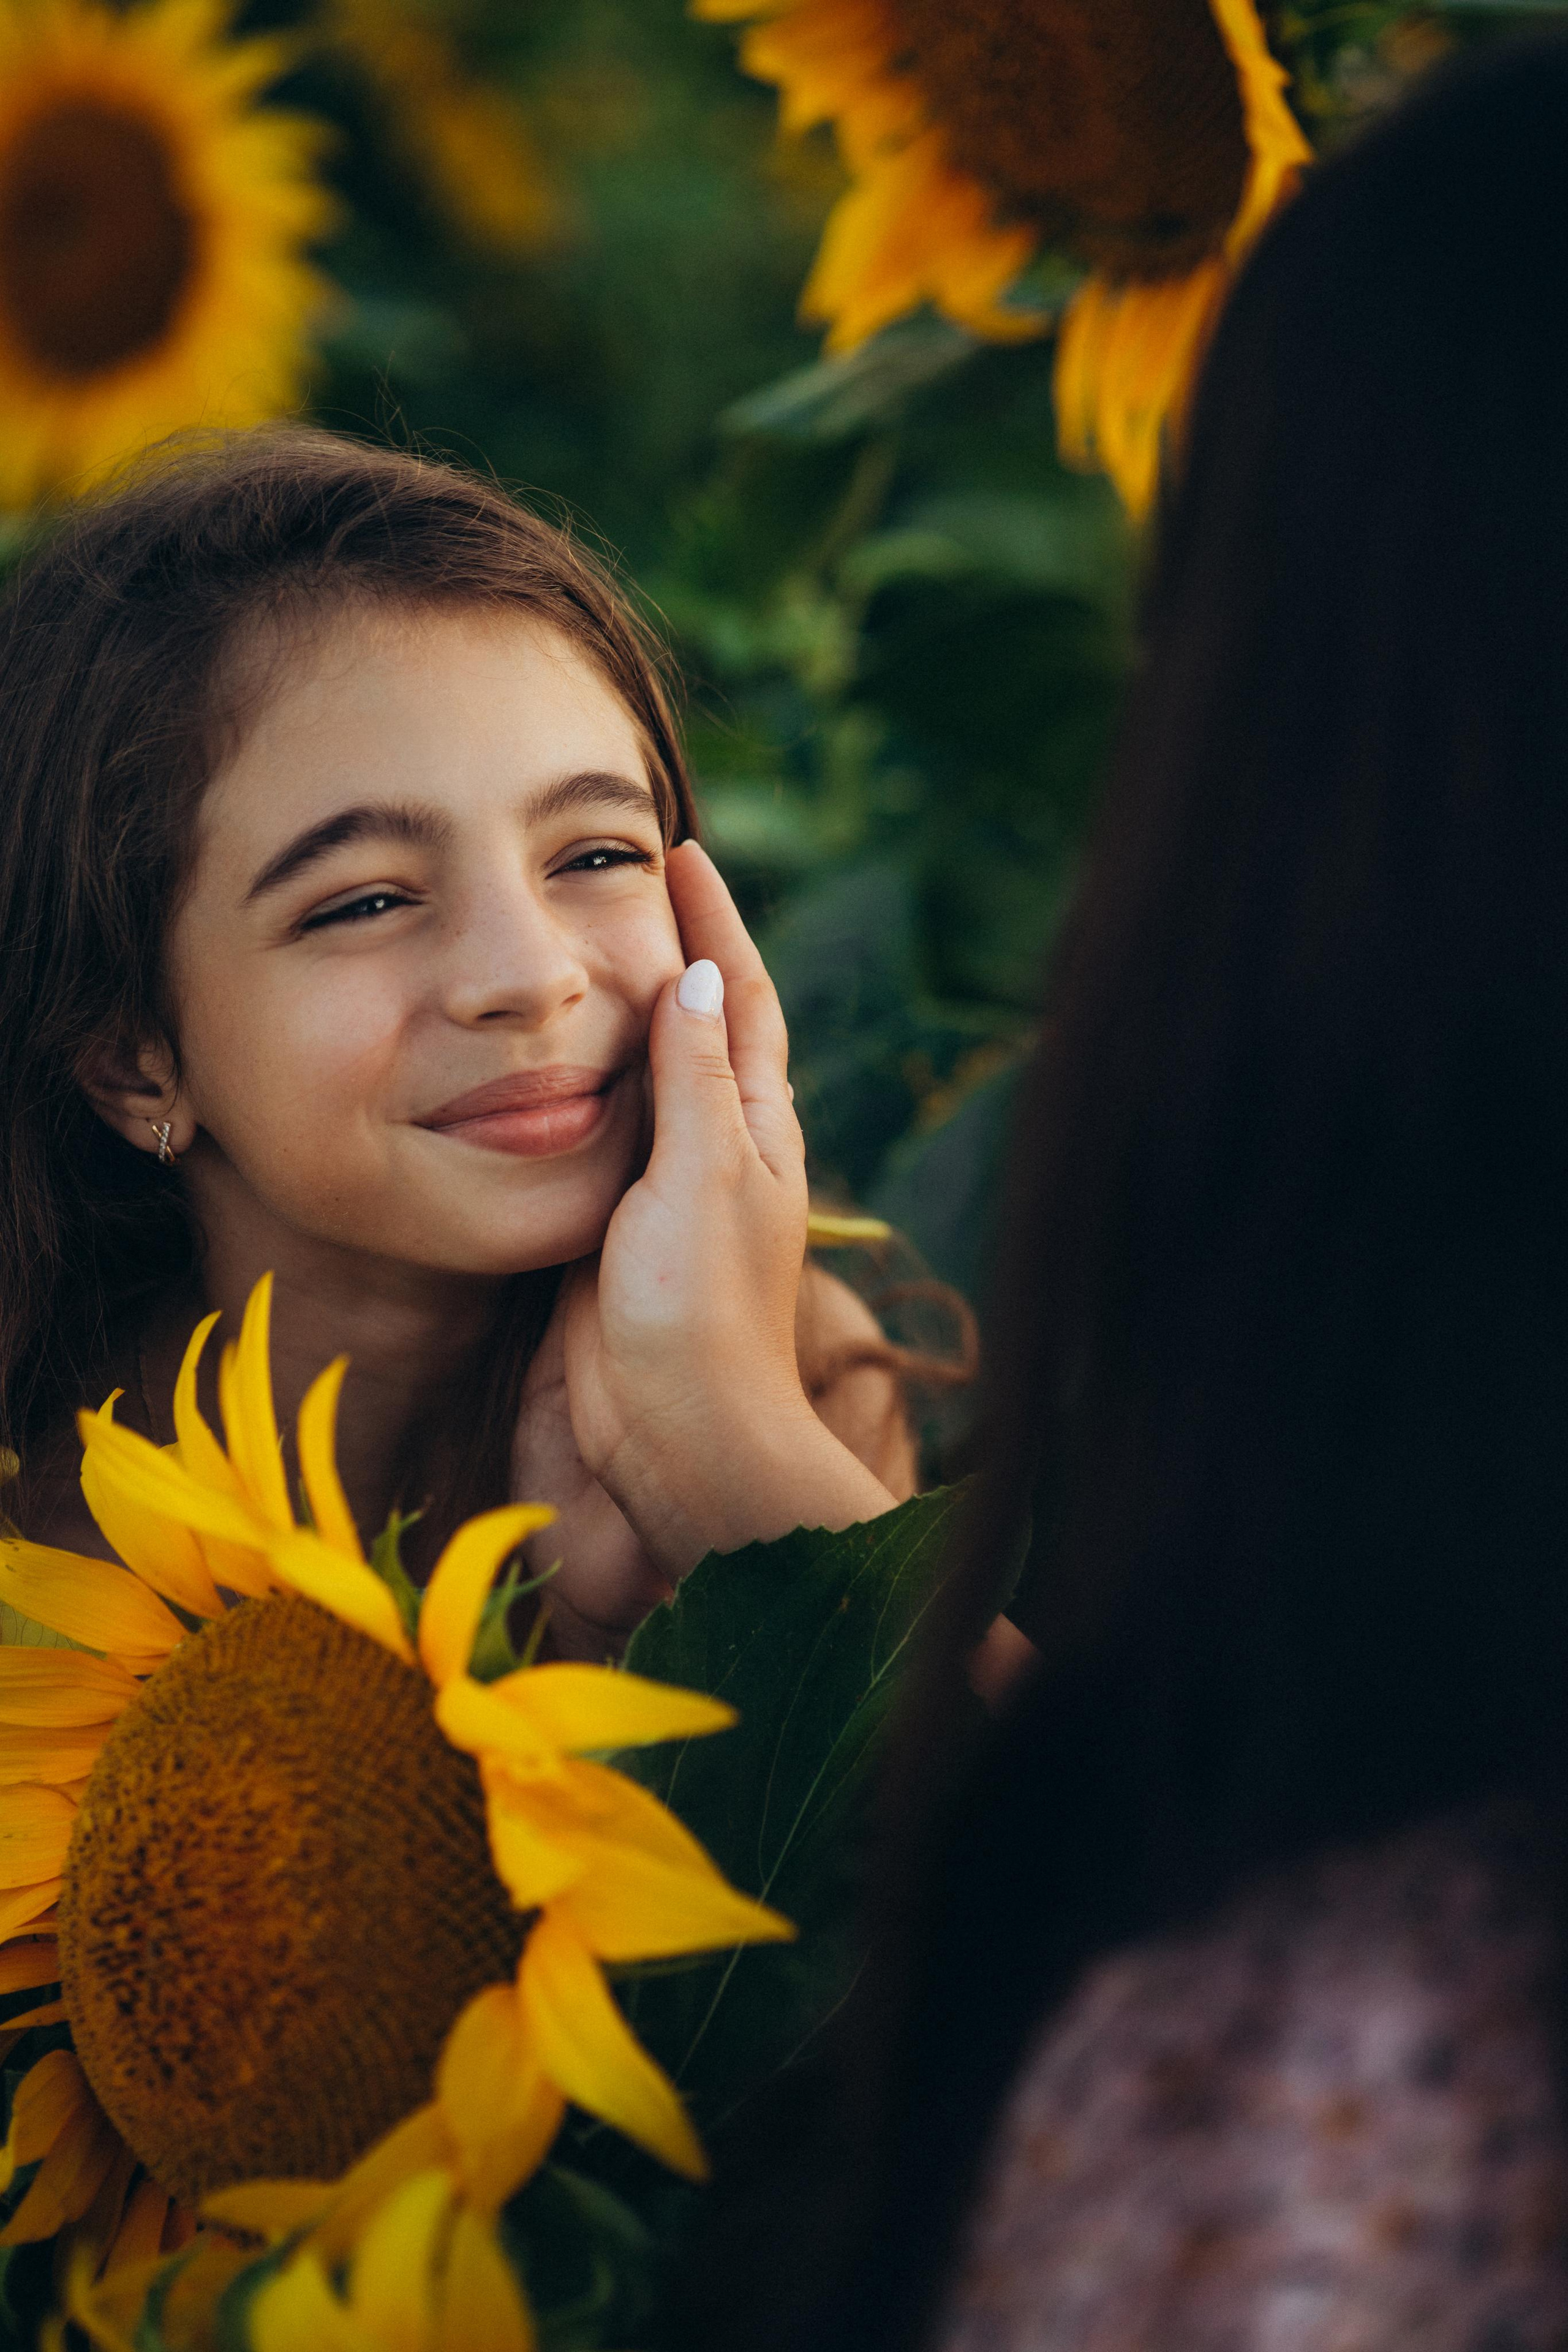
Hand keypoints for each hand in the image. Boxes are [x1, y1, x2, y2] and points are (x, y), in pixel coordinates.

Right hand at [562, 842, 896, 1576]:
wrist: (676, 1431)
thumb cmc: (700, 1308)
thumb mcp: (704, 1175)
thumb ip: (694, 1078)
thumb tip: (700, 976)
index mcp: (757, 1125)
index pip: (740, 996)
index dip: (715, 923)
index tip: (681, 852)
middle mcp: (717, 1147)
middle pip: (697, 1025)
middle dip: (669, 949)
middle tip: (621, 880)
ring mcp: (664, 1187)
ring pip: (644, 1076)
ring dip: (618, 1012)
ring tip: (573, 947)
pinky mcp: (612, 1226)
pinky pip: (596, 1134)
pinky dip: (576, 1084)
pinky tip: (538, 1063)